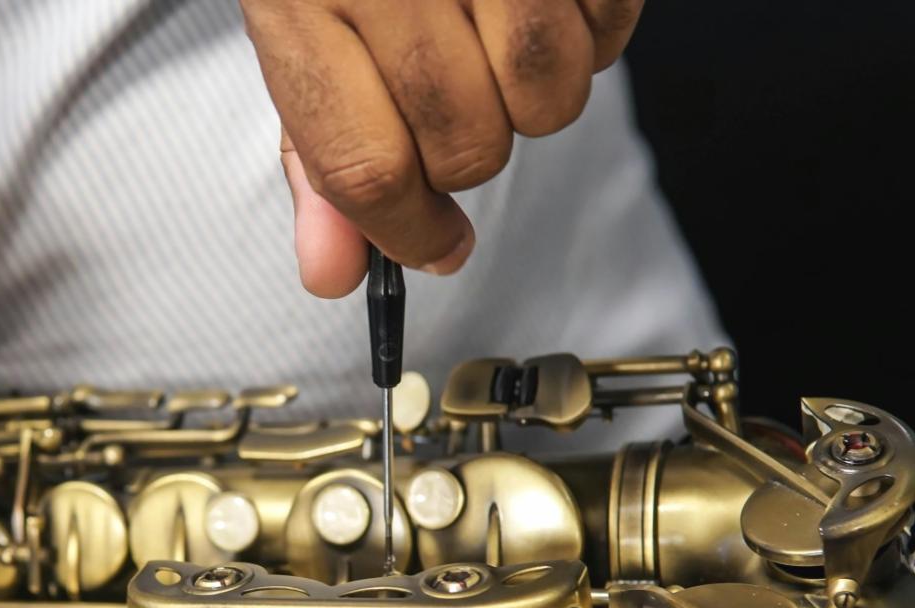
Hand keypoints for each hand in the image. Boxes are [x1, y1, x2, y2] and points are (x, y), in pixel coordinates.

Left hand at [242, 0, 642, 296]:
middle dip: (468, 159)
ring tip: (500, 49)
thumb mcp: (304, 26)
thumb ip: (321, 150)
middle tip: (456, 108)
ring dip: (534, 102)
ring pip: (549, 98)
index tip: (435, 247)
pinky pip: (610, 30)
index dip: (407, 233)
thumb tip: (332, 273)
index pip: (365, 168)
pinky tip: (548, 0)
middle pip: (466, 143)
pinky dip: (591, 38)